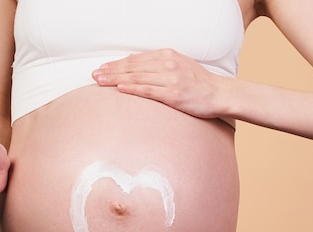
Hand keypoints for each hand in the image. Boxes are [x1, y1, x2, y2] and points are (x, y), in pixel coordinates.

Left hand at [92, 49, 228, 118]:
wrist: (218, 94)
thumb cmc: (197, 83)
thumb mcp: (178, 66)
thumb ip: (158, 65)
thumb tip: (135, 65)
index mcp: (167, 55)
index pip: (136, 59)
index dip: (116, 64)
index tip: (102, 69)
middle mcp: (167, 64)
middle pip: (133, 66)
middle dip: (111, 71)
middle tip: (94, 76)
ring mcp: (170, 79)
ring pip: (137, 77)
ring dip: (116, 79)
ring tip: (100, 82)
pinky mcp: (174, 94)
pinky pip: (149, 90)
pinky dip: (133, 88)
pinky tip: (120, 88)